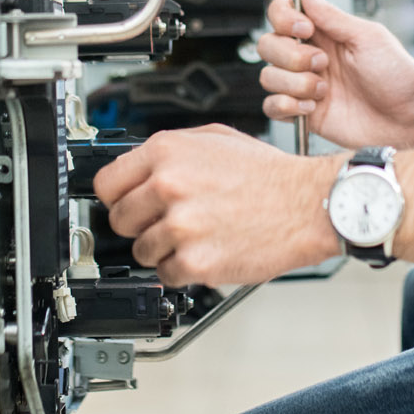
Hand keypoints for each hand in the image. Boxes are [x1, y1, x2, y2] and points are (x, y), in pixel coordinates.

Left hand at [93, 123, 339, 285]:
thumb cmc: (268, 174)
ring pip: (141, 251)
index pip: (106, 183)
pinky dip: (183, 270)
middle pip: (119, 220)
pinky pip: (166, 274)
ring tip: (198, 235)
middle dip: (140, 224)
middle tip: (168, 222)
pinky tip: (207, 251)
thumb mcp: (214, 138)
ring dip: (164, 249)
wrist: (308, 205)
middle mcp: (168, 186)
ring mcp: (180, 226)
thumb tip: (137, 167)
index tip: (126, 203)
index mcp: (167, 152)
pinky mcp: (195, 262)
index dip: (118, 197)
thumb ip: (169, 151)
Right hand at [259, 0, 413, 148]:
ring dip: (295, 84)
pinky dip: (287, 106)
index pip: (281, 14)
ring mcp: (304, 85)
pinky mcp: (304, 113)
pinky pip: (272, 107)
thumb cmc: (399, 75)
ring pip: (268, 77)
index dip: (284, 19)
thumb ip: (332, 15)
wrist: (410, 117)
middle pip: (267, 45)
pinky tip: (312, 107)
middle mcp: (309, 57)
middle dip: (291, 56)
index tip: (304, 29)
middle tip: (323, 64)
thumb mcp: (368, 37)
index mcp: (323, 34)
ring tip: (324, 90)